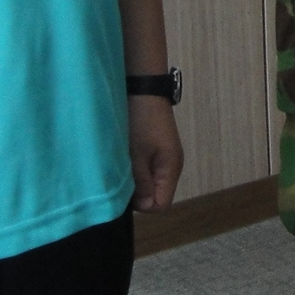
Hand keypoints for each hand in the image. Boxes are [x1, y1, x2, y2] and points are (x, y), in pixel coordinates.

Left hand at [129, 96, 182, 211]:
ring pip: (152, 183)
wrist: (144, 89)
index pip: (161, 205)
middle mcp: (172, 166)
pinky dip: (138, 169)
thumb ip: (141, 182)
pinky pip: (149, 170)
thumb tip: (146, 206)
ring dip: (137, 180)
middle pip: (157, 195)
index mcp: (171, 169)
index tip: (126, 189)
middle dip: (138, 193)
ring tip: (123, 165)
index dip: (143, 204)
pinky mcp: (159, 149)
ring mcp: (166, 157)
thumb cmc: (140, 121)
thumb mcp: (137, 154)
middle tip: (121, 176)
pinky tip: (127, 157)